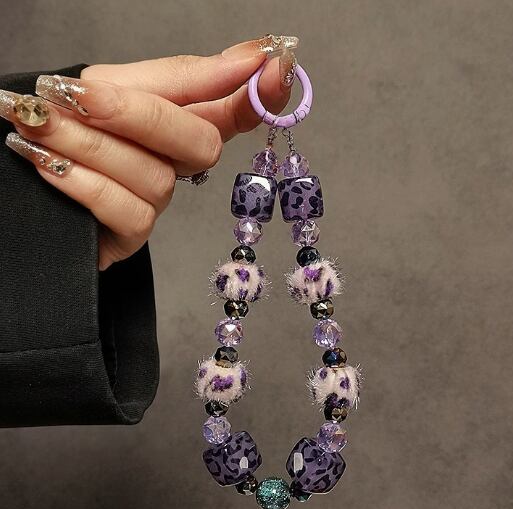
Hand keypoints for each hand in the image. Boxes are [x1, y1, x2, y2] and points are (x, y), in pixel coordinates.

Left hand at [0, 35, 297, 269]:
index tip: (273, 67)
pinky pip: (131, 214)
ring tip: (41, 122)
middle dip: (144, 118)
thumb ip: (180, 77)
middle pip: (202, 144)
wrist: (14, 152)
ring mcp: (156, 200)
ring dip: (94, 146)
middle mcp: (174, 162)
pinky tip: (50, 164)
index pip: (235, 110)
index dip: (260, 94)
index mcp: (176, 119)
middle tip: (85, 94)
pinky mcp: (131, 235)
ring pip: (156, 179)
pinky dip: (87, 185)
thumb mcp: (115, 83)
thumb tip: (249, 56)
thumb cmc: (62, 118)